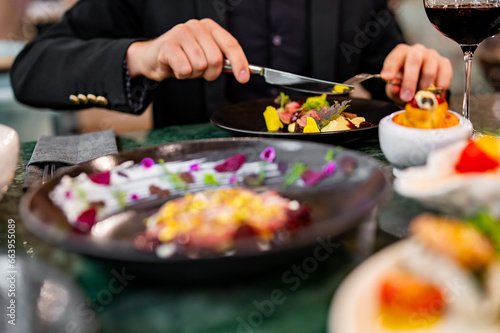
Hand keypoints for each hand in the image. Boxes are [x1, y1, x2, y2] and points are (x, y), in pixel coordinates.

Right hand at [126, 18, 249, 82]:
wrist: (154, 58)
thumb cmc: (183, 57)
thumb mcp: (206, 57)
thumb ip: (223, 61)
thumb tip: (243, 72)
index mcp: (210, 27)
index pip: (231, 45)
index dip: (240, 63)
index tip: (244, 78)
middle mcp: (197, 26)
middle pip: (215, 59)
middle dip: (209, 73)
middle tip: (199, 71)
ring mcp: (181, 33)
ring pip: (200, 65)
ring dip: (193, 74)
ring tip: (185, 67)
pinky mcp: (168, 44)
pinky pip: (184, 68)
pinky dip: (181, 74)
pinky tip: (175, 67)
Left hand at [380, 43, 451, 103]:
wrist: (420, 80)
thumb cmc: (403, 81)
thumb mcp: (394, 85)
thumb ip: (393, 87)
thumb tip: (395, 89)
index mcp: (401, 53)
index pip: (395, 58)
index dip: (391, 68)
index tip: (386, 78)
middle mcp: (417, 50)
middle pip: (414, 61)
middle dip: (409, 81)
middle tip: (406, 97)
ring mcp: (432, 56)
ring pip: (430, 72)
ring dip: (423, 89)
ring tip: (419, 99)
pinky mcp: (445, 64)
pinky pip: (443, 78)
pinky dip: (437, 91)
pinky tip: (431, 98)